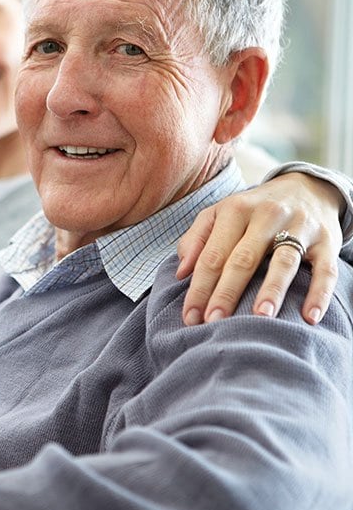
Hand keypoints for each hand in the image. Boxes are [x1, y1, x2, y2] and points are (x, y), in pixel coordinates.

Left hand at [178, 172, 342, 325]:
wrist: (305, 188)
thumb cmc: (251, 211)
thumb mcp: (219, 214)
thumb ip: (196, 239)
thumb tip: (181, 272)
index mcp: (235, 209)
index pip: (213, 254)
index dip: (199, 286)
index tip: (190, 315)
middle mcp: (267, 216)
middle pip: (243, 258)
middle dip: (226, 292)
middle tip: (213, 321)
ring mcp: (300, 227)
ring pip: (284, 261)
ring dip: (272, 290)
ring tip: (260, 317)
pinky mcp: (327, 241)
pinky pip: (326, 269)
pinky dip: (319, 293)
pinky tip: (309, 317)